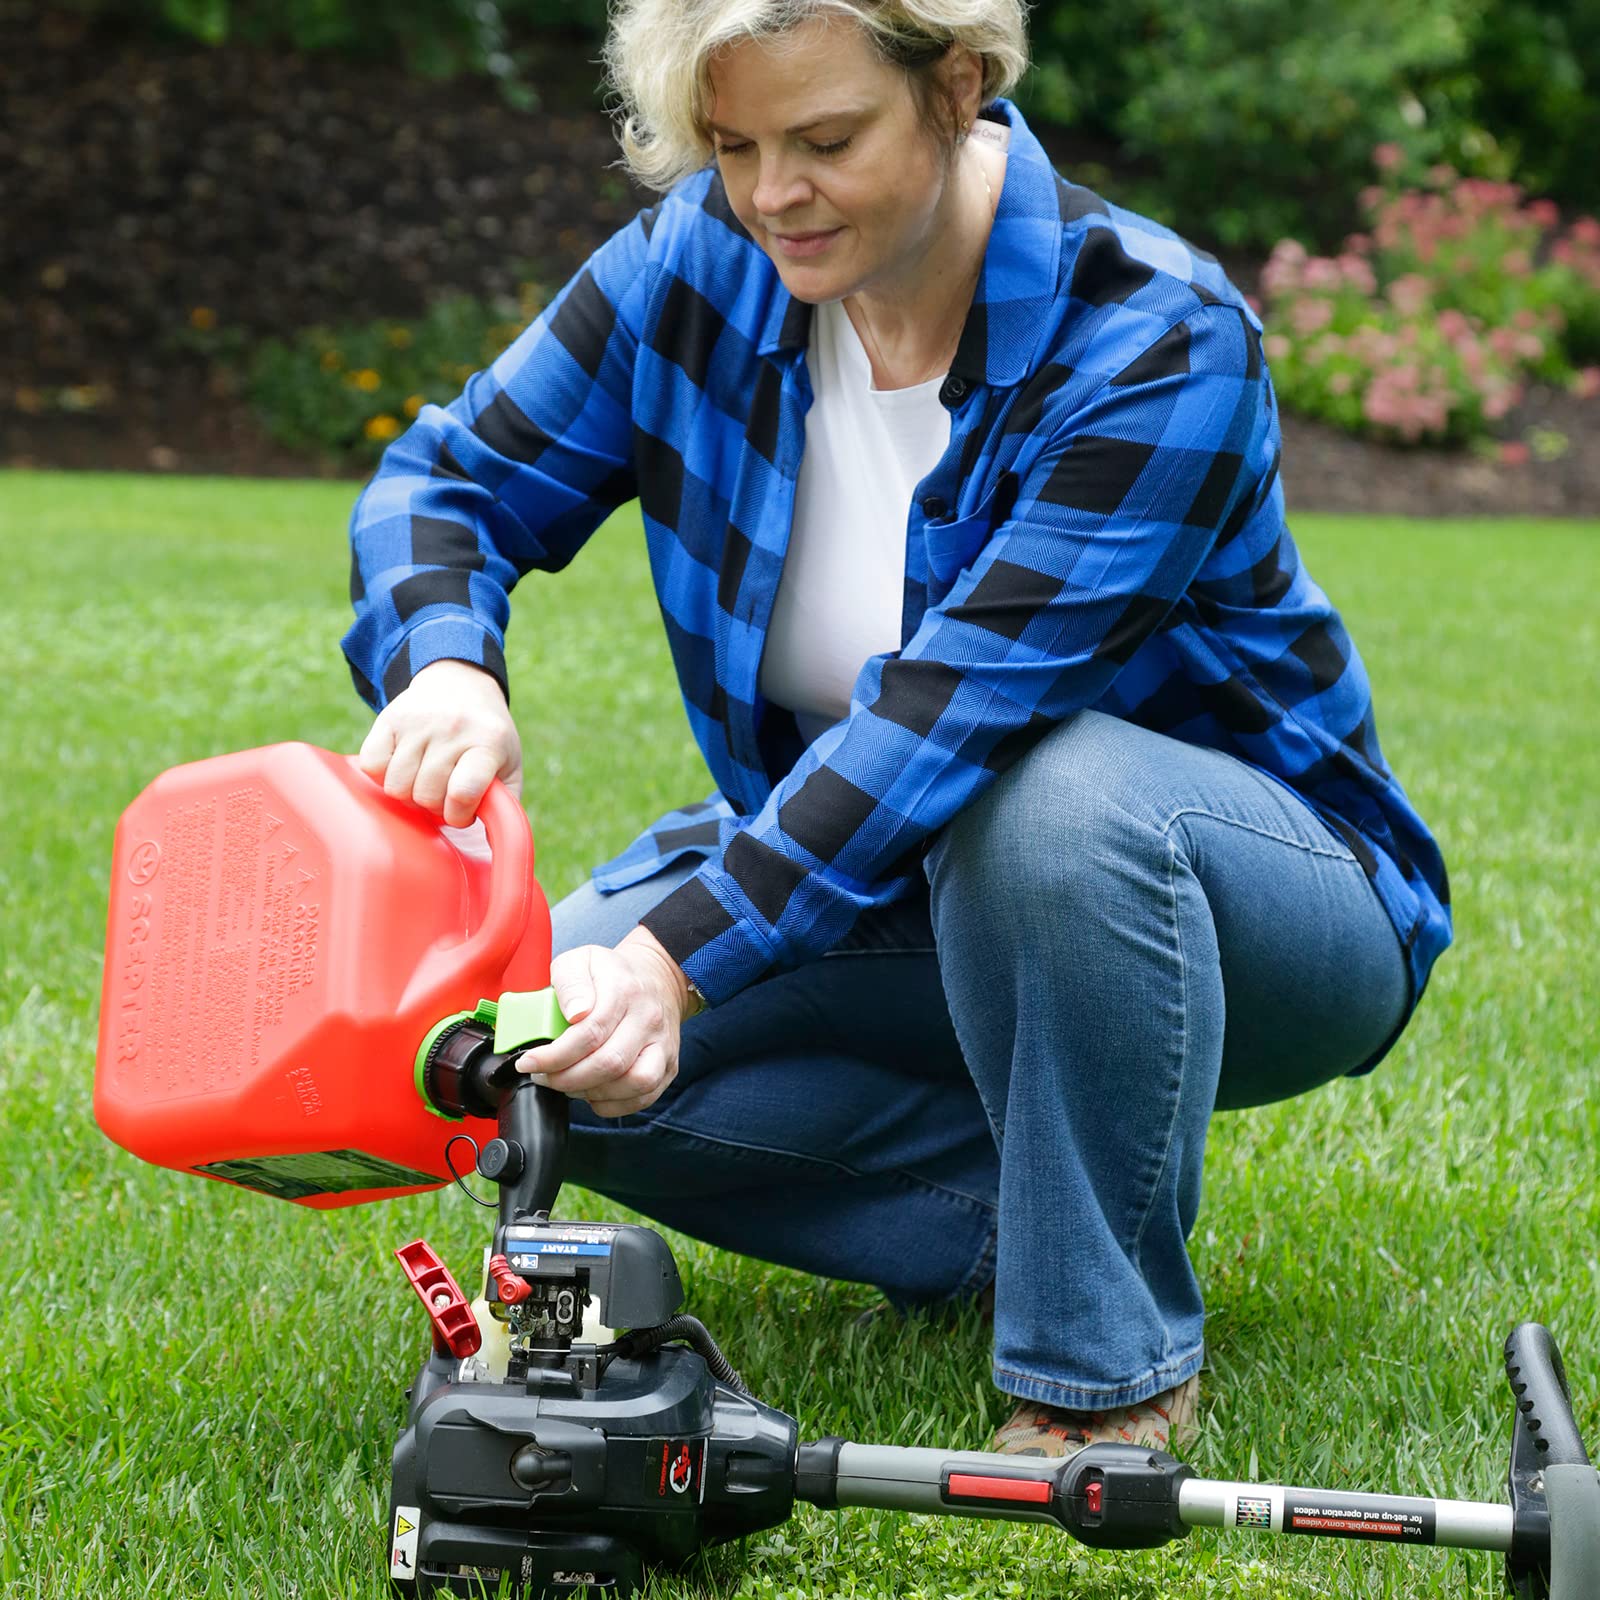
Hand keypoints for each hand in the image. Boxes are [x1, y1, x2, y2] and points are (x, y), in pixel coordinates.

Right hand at [357, 659, 522, 826]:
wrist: (460, 683)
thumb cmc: (486, 738)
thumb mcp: (510, 765)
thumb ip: (506, 806)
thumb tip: (499, 848)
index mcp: (488, 743)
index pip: (463, 793)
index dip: (459, 815)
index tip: (463, 812)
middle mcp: (453, 728)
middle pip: (425, 795)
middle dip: (434, 806)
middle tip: (443, 794)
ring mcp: (419, 722)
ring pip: (395, 786)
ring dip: (408, 795)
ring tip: (424, 782)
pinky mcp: (389, 718)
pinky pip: (371, 765)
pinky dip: (383, 776)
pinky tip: (403, 768)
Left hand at [517, 928, 695, 1117]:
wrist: (656, 978)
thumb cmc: (610, 974)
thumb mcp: (581, 960)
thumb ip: (570, 982)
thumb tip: (574, 1013)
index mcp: (624, 991)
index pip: (590, 1032)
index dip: (555, 1055)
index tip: (529, 1062)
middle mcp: (648, 1019)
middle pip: (610, 1062)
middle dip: (567, 1078)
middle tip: (544, 1077)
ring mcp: (662, 1045)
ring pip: (634, 1083)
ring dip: (593, 1092)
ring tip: (569, 1084)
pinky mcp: (669, 1066)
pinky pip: (644, 1096)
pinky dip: (614, 1104)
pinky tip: (593, 1092)